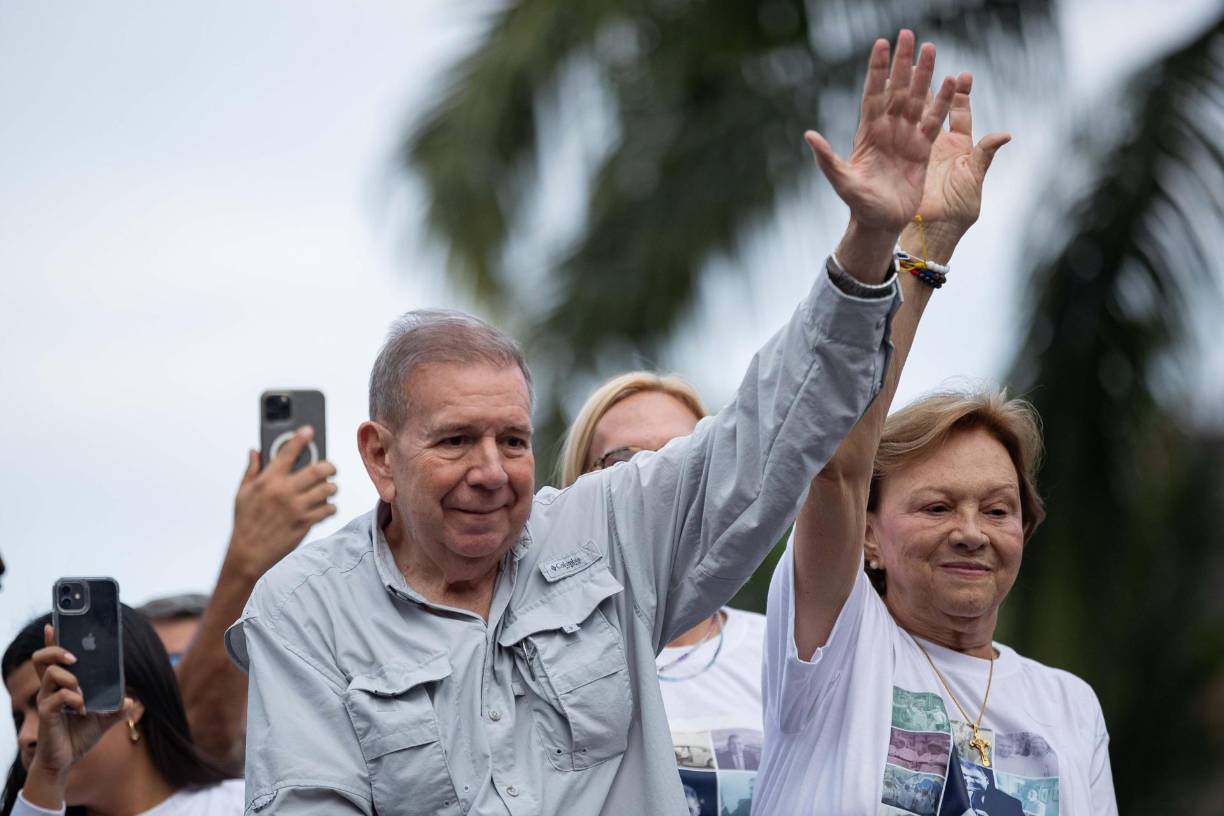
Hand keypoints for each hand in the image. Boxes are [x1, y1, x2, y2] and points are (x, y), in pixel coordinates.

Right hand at [24, 625, 132, 806]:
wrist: (66, 761)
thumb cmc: (80, 735)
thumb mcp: (105, 719)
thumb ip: (117, 707)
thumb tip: (132, 700)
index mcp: (62, 684)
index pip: (52, 658)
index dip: (51, 640)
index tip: (53, 624)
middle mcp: (50, 689)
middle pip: (42, 658)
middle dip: (56, 650)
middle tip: (74, 656)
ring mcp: (46, 700)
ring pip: (50, 674)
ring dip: (71, 677)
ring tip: (82, 692)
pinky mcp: (46, 714)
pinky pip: (57, 697)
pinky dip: (74, 699)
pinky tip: (83, 710)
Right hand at [228, 426, 336, 577]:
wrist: (249, 552)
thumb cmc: (245, 522)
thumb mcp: (242, 493)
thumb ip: (251, 470)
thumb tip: (254, 451)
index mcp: (269, 480)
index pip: (288, 452)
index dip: (301, 438)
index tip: (309, 430)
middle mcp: (285, 491)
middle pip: (319, 469)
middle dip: (329, 466)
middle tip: (330, 469)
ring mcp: (298, 507)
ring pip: (328, 489)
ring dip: (331, 487)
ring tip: (328, 489)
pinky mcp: (306, 522)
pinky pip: (329, 509)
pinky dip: (330, 507)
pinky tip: (325, 506)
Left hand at [807, 30, 956, 235]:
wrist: (881, 223)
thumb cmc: (859, 204)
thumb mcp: (842, 182)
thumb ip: (827, 159)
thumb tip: (809, 136)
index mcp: (868, 132)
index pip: (872, 93)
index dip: (876, 70)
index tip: (880, 44)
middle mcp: (887, 129)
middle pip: (896, 88)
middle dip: (901, 63)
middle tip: (908, 34)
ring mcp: (906, 137)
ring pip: (917, 99)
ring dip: (924, 75)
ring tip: (931, 48)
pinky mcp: (923, 149)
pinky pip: (933, 121)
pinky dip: (942, 102)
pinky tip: (952, 81)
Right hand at [910, 73, 1008, 237]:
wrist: (933, 230)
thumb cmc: (958, 209)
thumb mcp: (974, 179)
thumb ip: (985, 155)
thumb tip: (1005, 134)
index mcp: (959, 148)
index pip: (959, 114)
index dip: (961, 95)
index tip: (963, 75)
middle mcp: (939, 146)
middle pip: (936, 108)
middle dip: (934, 86)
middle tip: (930, 64)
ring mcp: (919, 151)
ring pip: (915, 117)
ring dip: (912, 95)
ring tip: (909, 72)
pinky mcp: (903, 159)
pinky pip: (899, 134)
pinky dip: (895, 117)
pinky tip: (890, 100)